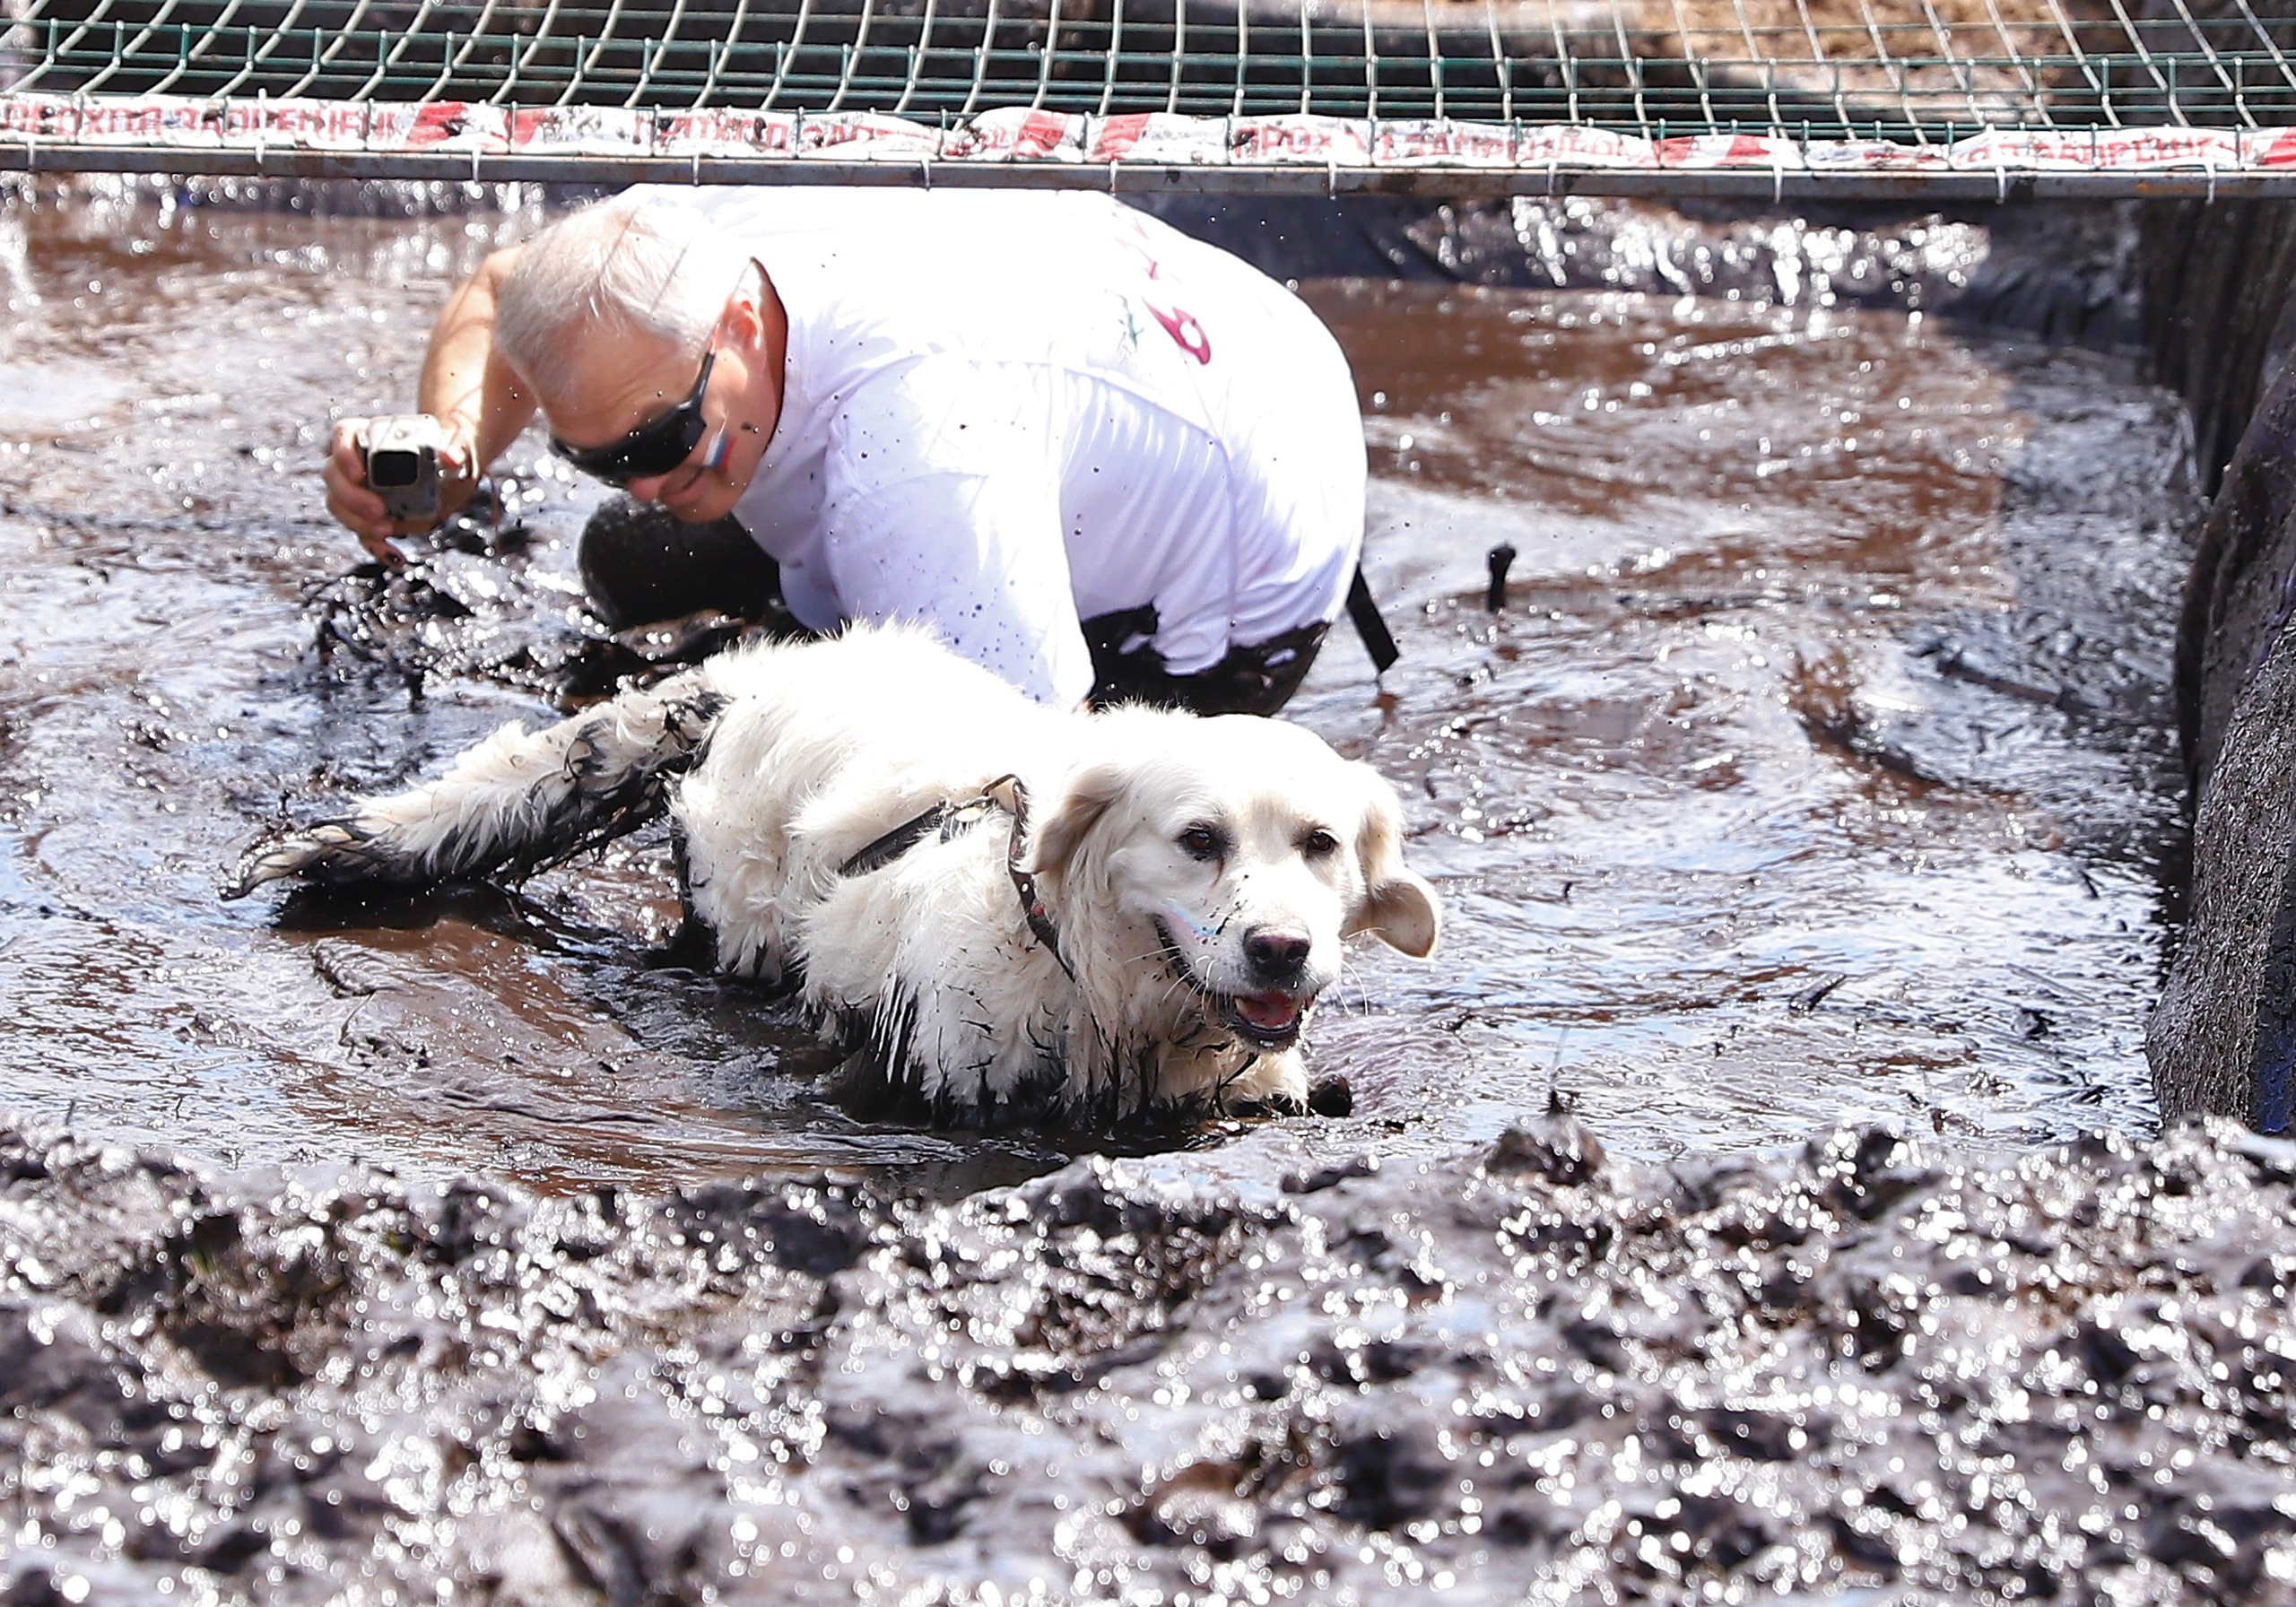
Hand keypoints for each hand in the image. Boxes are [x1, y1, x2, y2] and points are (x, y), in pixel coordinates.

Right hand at [322, 416, 480, 564]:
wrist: (454, 475)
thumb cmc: (451, 450)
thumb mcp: (457, 446)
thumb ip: (454, 448)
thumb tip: (450, 457)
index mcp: (371, 434)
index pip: (343, 435)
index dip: (343, 454)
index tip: (358, 474)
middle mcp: (357, 461)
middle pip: (333, 475)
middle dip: (351, 496)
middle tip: (379, 510)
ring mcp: (359, 490)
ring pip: (338, 505)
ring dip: (356, 522)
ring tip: (386, 531)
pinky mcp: (371, 517)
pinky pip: (362, 533)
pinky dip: (375, 546)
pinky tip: (395, 556)